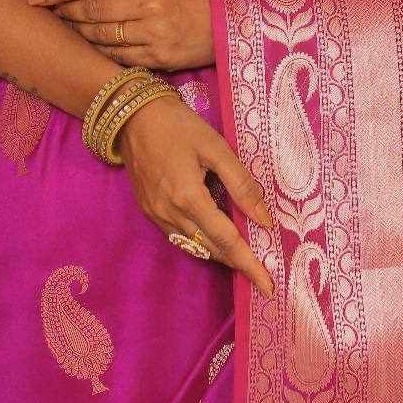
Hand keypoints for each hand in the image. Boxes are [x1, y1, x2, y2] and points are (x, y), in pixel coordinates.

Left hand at [27, 0, 213, 72]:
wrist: (228, 17)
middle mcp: (145, 2)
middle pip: (89, 11)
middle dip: (63, 14)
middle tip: (48, 16)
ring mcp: (151, 31)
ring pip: (99, 36)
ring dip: (77, 35)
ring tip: (65, 33)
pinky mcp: (158, 56)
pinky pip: (117, 56)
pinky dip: (99, 53)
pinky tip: (90, 50)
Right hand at [117, 90, 275, 299]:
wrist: (133, 116)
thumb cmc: (178, 126)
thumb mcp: (215, 147)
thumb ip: (241, 183)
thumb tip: (264, 219)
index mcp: (189, 199)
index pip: (227, 241)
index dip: (250, 264)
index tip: (269, 286)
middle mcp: (170, 214)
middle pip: (211, 249)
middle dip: (238, 263)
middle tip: (264, 274)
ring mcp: (156, 215)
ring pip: (194, 246)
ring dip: (220, 254)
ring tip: (245, 257)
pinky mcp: (149, 211)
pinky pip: (180, 237)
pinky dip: (201, 242)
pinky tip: (215, 236)